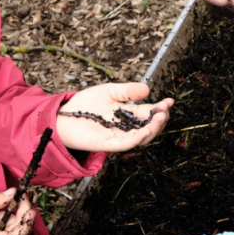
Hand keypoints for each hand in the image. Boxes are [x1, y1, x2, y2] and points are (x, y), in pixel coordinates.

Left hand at [56, 83, 173, 151]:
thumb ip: (127, 91)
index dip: (161, 108)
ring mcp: (118, 137)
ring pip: (142, 137)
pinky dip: (137, 138)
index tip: (170, 101)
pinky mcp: (108, 144)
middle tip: (166, 110)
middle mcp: (125, 127)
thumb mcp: (109, 91)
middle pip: (149, 127)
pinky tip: (146, 130)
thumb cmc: (85, 104)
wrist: (64, 116)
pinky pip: (126, 144)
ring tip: (161, 118)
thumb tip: (148, 90)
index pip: (148, 112)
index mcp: (127, 114)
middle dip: (160, 119)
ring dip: (153, 129)